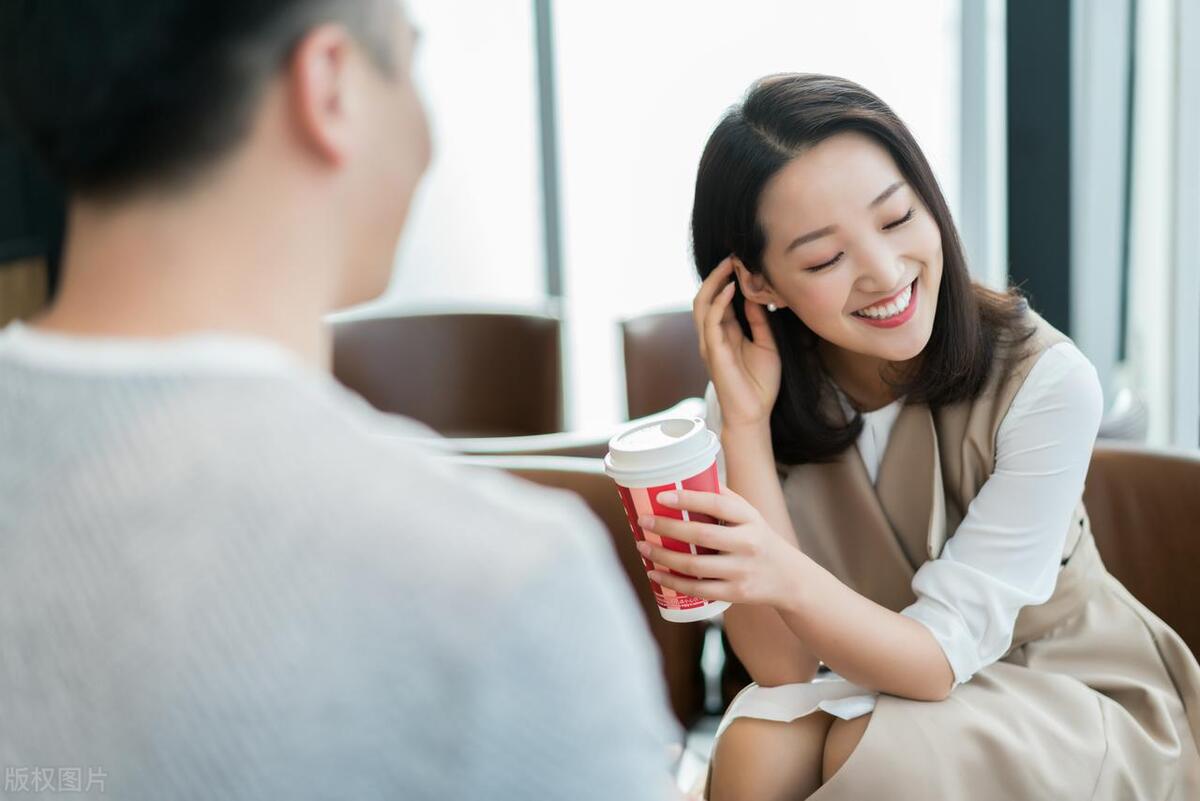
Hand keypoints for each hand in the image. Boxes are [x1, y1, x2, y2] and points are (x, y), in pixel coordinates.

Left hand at [635, 486, 806, 610]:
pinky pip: (697, 589)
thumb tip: (688, 476)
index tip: (661, 495)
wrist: (789, 579)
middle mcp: (748, 544)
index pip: (718, 504)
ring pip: (695, 565)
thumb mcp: (750, 515)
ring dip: (663, 556)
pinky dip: (672, 582)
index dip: (688, 498)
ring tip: (643, 546)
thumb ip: (724, 498)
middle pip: (702, 535)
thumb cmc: (760, 540)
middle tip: (643, 520)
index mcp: (750, 518)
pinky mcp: (735, 593)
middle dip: (667, 527)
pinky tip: (655, 574)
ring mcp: (741, 571)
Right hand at [692, 256, 780, 428]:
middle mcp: (712, 336)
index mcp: (725, 333)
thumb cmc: (760, 383)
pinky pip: (710, 322)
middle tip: (733, 256)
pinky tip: (731, 290)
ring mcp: (710, 343)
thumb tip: (757, 297)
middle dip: (717, 275)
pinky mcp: (713, 352)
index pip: (719, 299)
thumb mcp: (766, 344)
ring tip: (729, 266)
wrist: (754, 414)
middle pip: (705, 296)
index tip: (742, 261)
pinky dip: (719, 303)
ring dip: (714, 283)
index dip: (727, 279)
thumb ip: (760, 321)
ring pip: (701, 305)